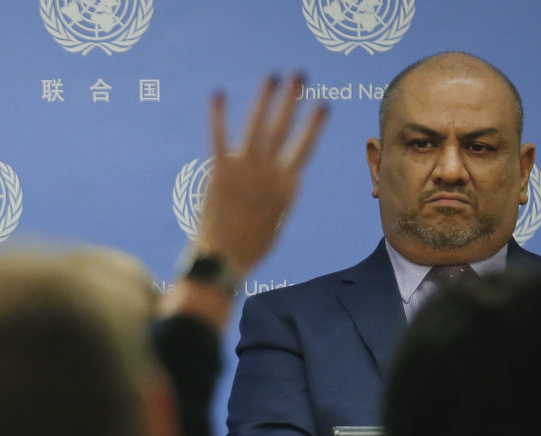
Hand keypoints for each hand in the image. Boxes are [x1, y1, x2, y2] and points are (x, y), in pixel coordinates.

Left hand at [195, 74, 327, 273]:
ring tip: (273, 76)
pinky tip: (218, 94)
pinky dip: (218, 115)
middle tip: (300, 74)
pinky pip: (219, 136)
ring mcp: (245, 169)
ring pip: (257, 125)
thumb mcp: (275, 220)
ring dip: (265, 98)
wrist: (224, 258)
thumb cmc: (250, 246)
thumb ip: (280, 195)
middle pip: (283, 128)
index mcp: (287, 185)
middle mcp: (270, 172)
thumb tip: (284, 180)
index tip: (322, 104)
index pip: (305, 147)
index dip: (313, 124)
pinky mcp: (220, 171)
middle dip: (292, 99)